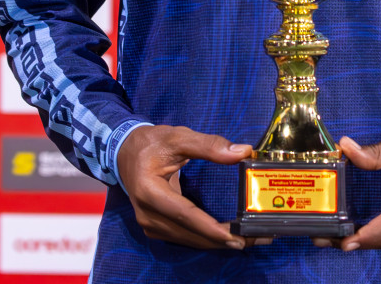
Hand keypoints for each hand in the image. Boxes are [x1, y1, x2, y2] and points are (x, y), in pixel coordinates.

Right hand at [116, 125, 266, 249]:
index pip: (183, 214)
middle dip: (223, 239)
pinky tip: (227, 237)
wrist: (125, 152)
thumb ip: (209, 145)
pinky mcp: (156, 228)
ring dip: (217, 242)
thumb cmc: (151, 143)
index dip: (209, 227)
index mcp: (149, 191)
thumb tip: (242, 152)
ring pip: (188, 240)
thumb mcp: (179, 137)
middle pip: (189, 233)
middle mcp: (147, 214)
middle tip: (255, 239)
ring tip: (248, 240)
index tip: (235, 235)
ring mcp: (150, 224)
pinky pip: (185, 237)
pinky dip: (206, 239)